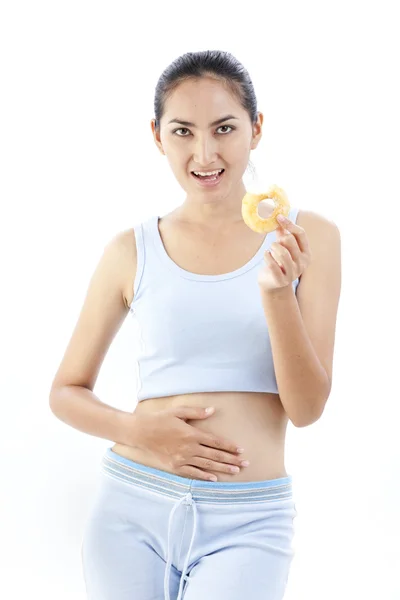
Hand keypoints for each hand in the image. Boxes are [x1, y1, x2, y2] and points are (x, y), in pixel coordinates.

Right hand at [126, 406, 246, 480]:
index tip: (240, 449)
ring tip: (236, 471)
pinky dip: (204, 476)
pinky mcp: (175, 467)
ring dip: (222, 468)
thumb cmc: (159, 420)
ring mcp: (182, 459)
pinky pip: (193, 473)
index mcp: (192, 434)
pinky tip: (214, 478)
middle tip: (245, 463)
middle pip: (215, 455)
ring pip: (207, 465)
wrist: (140, 433)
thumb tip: (213, 410)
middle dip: (231, 459)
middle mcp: (189, 448)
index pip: (216, 441)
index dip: (229, 446)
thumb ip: (196, 412)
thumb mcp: (178, 411)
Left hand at [257, 214, 311, 292]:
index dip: (289, 224)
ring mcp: (293, 273)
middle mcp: (302, 263)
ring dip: (272, 248)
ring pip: (282, 252)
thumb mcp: (283, 247)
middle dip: (279, 239)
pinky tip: (266, 256)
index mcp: (306, 253)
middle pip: (290, 241)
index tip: (278, 217)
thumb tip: (278, 216)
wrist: (273, 285)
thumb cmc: (279, 262)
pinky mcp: (281, 280)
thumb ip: (283, 233)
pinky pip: (272, 264)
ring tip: (269, 250)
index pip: (301, 234)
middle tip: (274, 245)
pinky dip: (267, 256)